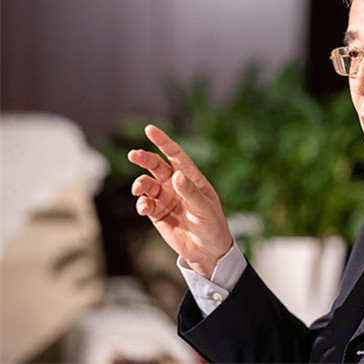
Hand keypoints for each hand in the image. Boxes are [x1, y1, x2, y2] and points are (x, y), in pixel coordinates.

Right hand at [127, 125, 232, 278]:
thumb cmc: (212, 225)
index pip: (176, 155)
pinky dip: (141, 204)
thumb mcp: (204, 208)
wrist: (207, 250)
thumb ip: (189, 192)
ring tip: (139, 190)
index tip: (150, 129)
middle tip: (134, 155)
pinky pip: (145, 204)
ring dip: (140, 185)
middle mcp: (176, 185)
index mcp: (191, 178)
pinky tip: (144, 208)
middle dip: (144, 159)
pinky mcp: (157, 214)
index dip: (163, 141)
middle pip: (156, 166)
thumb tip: (176, 175)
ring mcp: (165, 198)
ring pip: (147, 184)